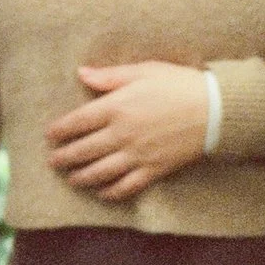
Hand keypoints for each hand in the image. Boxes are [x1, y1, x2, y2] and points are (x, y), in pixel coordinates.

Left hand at [45, 62, 208, 201]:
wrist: (215, 109)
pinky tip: (102, 193)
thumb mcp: (144, 70)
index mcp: (117, 106)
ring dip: (81, 177)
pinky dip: (111, 193)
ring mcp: (137, 155)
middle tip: (53, 161)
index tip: (50, 135)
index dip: (60, 130)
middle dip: (64, 157)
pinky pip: (126, 187)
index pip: (78, 122)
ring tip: (71, 178)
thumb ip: (110, 76)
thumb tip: (82, 74)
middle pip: (84, 150)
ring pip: (100, 172)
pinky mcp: (153, 170)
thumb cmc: (179, 84)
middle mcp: (122, 134)